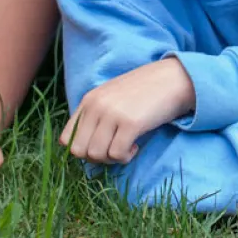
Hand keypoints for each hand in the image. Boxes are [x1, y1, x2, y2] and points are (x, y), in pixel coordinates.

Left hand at [59, 59, 194, 165]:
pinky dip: (126, 157)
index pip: (66, 138)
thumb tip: (84, 149)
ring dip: (111, 158)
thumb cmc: (142, 92)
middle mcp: (96, 106)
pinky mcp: (130, 123)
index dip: (81, 149)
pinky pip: (117, 154)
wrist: (171, 79)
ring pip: (96, 155)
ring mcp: (112, 114)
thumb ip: (94, 116)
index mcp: (88, 100)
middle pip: (79, 150)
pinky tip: (136, 145)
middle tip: (113, 150)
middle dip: (95, 158)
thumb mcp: (110, 98)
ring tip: (126, 146)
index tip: (100, 146)